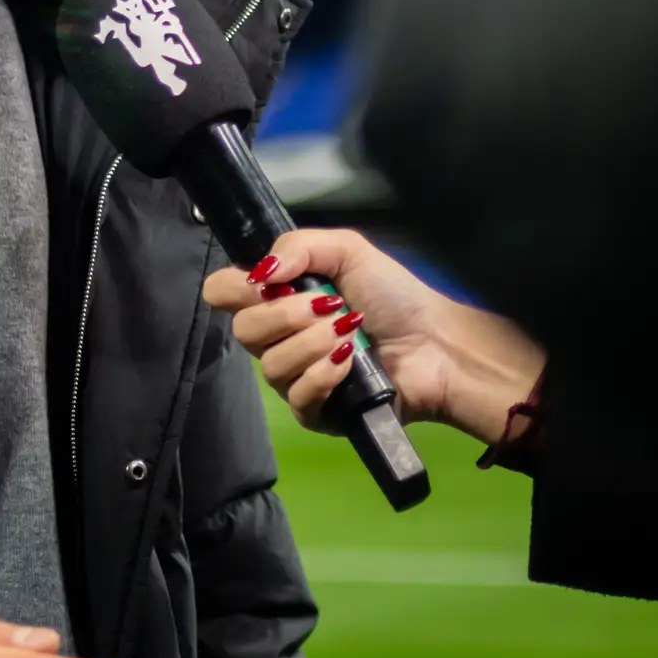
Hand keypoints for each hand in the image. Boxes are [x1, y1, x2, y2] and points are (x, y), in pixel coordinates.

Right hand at [200, 227, 544, 446]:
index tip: (266, 284)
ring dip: (313, 343)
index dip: (234, 289)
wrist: (435, 343)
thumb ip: (297, 246)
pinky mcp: (316, 412)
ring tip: (349, 333)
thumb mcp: (349, 251)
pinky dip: (323, 375)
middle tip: (327, 305)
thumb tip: (259, 273)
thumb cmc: (393, 296)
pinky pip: (297, 398)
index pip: (222, 293)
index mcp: (278, 298)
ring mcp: (295, 377)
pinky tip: (348, 364)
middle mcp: (278, 338)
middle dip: (285, 314)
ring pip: (271, 365)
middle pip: (242, 331)